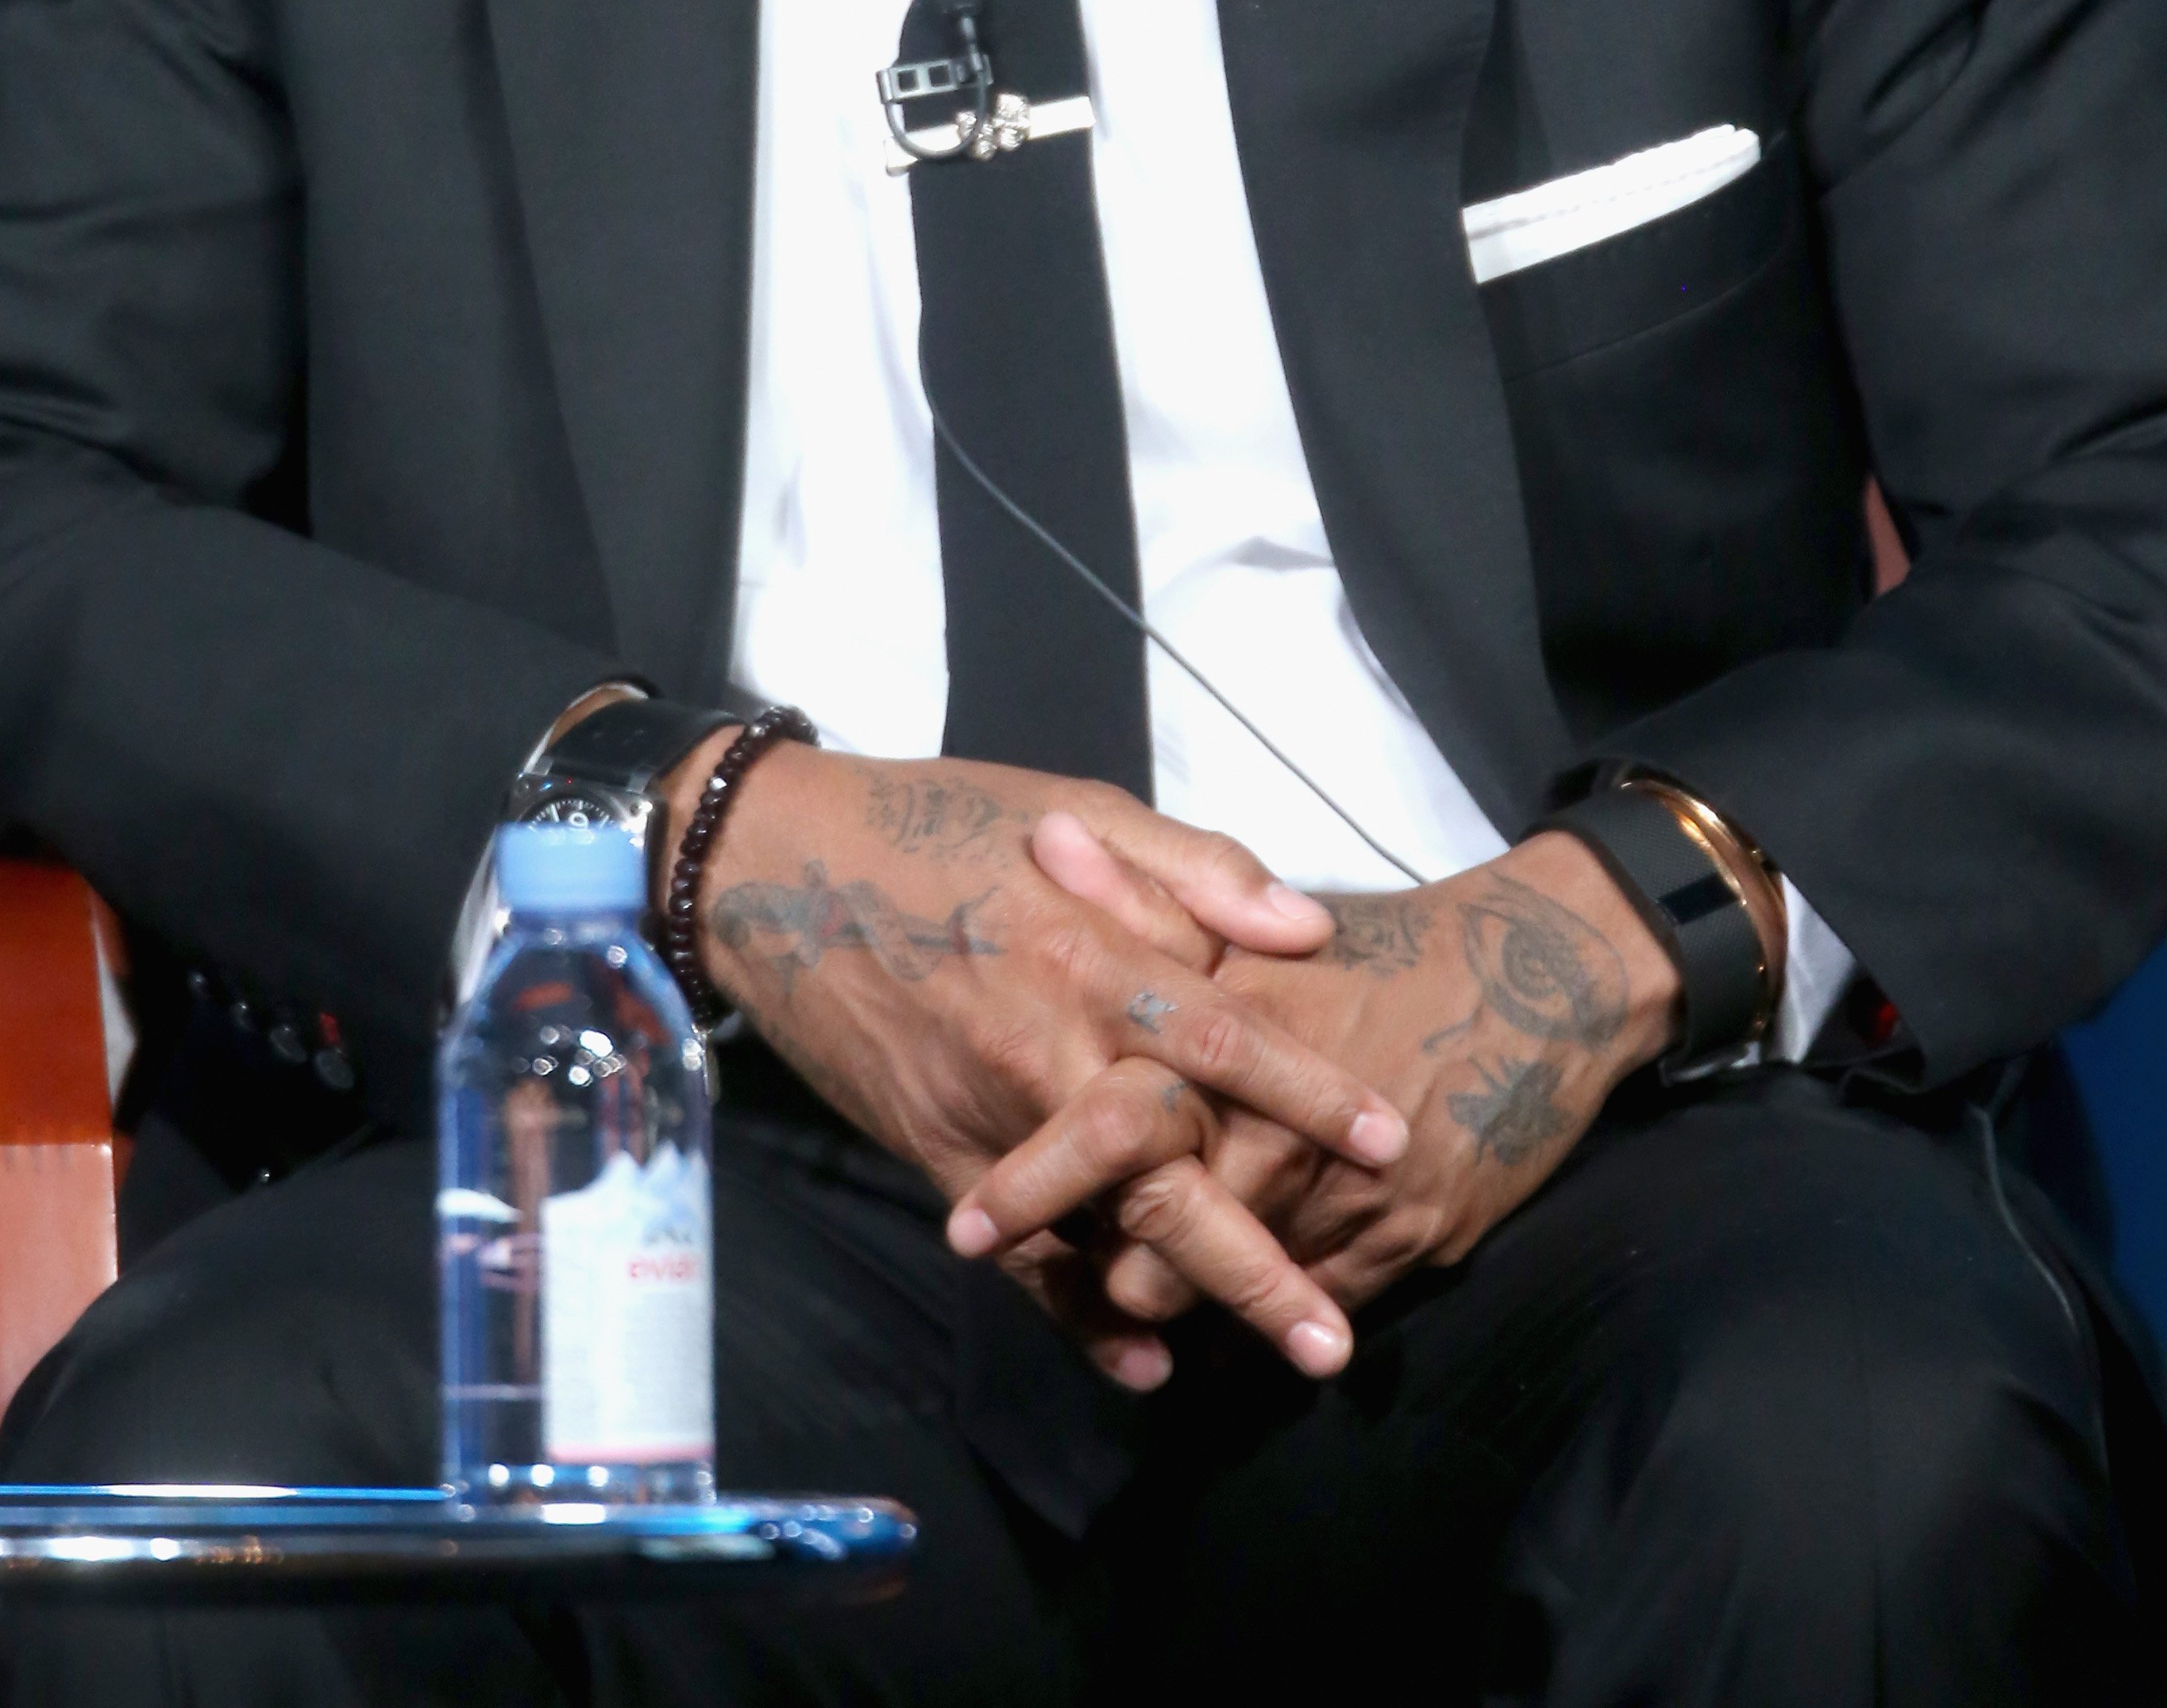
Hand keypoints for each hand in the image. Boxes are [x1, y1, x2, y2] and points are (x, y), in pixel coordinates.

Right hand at [659, 738, 1409, 1385]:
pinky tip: (1141, 1361)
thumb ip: (1193, 864)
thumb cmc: (937, 821)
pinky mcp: (936, 1151)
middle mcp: (1046, 1044)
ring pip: (1103, 1223)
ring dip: (1190, 1299)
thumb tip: (1303, 927)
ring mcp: (987, 1111)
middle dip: (1257, 1259)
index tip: (1392, 1142)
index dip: (1311, 1091)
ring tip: (1272, 1354)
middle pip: (1172, 1168)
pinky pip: (1020, 1249)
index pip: (1226, 1036)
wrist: (775, 866)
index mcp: (1091, 948)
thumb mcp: (1074, 805)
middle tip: (1336, 1340)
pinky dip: (1077, 1311)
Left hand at [946, 828, 1679, 1372]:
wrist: (1545, 976)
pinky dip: (1276, 1304)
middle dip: (1104, 1270)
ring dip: (1188, 1296)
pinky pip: (1319, 1301)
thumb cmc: (1386, 946)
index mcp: (1232, 1026)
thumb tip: (1046, 840)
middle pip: (1166, 1227)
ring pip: (1236, 1282)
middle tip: (1061, 1276)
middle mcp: (1283, 1117)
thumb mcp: (1252, 910)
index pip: (1113, 1118)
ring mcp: (1353, 1188)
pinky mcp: (1414, 1239)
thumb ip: (1146, 888)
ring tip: (1146, 1294)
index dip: (1036, 1181)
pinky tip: (1248, 1302)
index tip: (969, 1222)